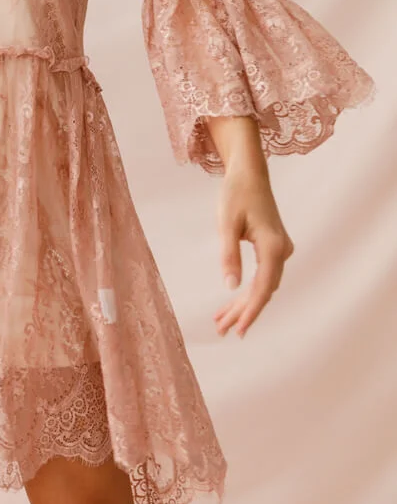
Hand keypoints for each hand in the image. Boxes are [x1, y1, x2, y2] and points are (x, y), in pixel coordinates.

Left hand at [213, 168, 294, 337]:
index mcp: (273, 246)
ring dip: (244, 303)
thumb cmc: (236, 194)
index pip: (263, 288)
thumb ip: (229, 255)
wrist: (250, 173)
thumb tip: (230, 286)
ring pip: (263, 285)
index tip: (237, 330)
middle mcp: (282, 250)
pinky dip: (248, 289)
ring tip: (221, 322)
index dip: (250, 312)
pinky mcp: (274, 247)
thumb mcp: (226, 223)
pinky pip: (263, 275)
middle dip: (243, 312)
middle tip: (221, 330)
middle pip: (264, 290)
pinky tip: (232, 301)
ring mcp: (280, 249)